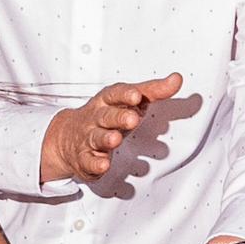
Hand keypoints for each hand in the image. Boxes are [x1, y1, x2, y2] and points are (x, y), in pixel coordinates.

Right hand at [38, 75, 184, 186]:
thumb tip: (177, 79)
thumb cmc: (106, 115)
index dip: (125, 95)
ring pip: (97, 138)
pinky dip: (96, 164)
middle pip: (106, 116)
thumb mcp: (128, 100)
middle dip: (119, 117)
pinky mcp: (86, 159)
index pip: (115, 94)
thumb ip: (153, 91)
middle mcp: (97, 118)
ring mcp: (89, 138)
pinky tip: (104, 164)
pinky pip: (89, 161)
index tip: (136, 95)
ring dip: (106, 138)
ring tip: (116, 139)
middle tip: (133, 119)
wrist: (68, 137)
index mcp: (107, 101)